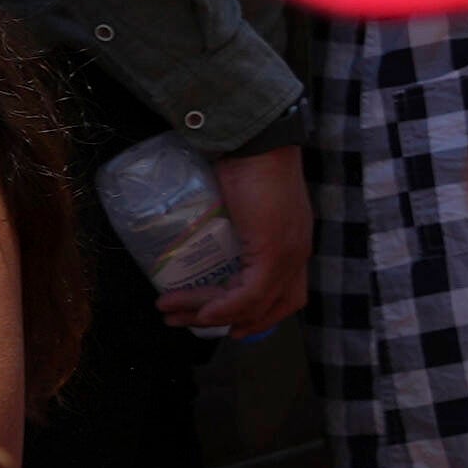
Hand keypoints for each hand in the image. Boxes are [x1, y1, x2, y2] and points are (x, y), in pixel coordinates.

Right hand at [184, 140, 309, 339]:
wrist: (256, 143)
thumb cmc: (246, 163)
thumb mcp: (240, 205)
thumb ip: (231, 227)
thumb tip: (198, 238)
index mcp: (294, 244)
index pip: (286, 295)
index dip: (258, 316)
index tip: (225, 324)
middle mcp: (297, 254)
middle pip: (269, 308)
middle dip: (225, 321)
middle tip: (184, 322)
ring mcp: (288, 255)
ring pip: (253, 305)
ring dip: (209, 314)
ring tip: (170, 312)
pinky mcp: (273, 253)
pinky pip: (249, 296)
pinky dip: (223, 308)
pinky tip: (198, 312)